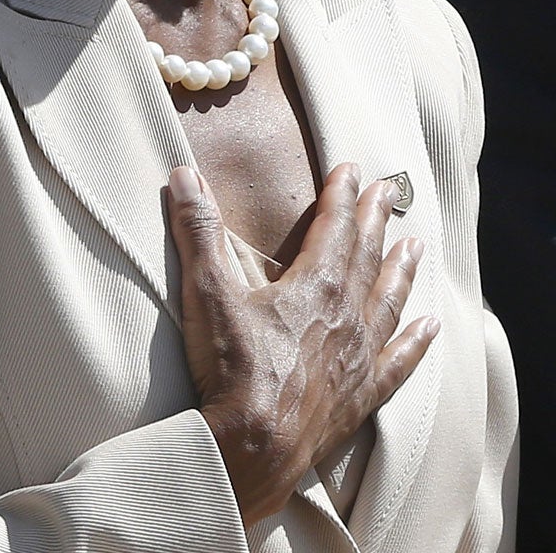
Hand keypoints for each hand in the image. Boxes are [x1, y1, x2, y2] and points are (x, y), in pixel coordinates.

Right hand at [168, 162, 437, 524]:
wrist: (254, 445)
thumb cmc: (230, 368)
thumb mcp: (205, 291)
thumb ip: (198, 230)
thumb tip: (184, 176)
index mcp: (312, 287)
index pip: (333, 229)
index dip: (341, 196)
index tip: (350, 169)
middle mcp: (346, 317)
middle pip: (366, 258)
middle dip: (376, 220)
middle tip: (389, 191)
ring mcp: (359, 357)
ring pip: (389, 302)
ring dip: (401, 270)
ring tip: (415, 247)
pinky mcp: (361, 395)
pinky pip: (399, 362)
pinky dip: (416, 342)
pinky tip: (431, 327)